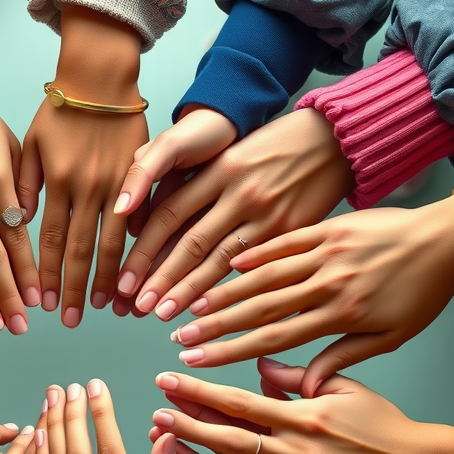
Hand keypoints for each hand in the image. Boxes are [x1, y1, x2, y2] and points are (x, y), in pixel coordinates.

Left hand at [20, 6, 147, 325]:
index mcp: (57, 181)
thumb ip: (25, 186)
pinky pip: (138, 222)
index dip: (46, 275)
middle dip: (75, 289)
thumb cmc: (61, 110)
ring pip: (111, 242)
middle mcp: (87, 187)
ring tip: (105, 308)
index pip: (49, 240)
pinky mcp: (140, 179)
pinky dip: (135, 251)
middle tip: (72, 321)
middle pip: (80, 249)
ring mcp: (118, 185)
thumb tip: (19, 225)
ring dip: (107, 279)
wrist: (102, 76)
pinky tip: (134, 275)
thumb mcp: (31, 144)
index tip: (43, 304)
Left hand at [116, 109, 351, 320]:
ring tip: (163, 315)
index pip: (168, 215)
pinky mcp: (292, 230)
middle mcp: (240, 192)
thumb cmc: (268, 147)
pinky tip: (210, 309)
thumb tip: (136, 215)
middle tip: (135, 308)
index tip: (123, 281)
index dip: (143, 250)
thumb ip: (186, 180)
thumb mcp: (226, 152)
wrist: (331, 138)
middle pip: (190, 243)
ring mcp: (268, 213)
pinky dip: (229, 288)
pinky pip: (253, 266)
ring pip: (220, 260)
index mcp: (218, 169)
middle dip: (159, 278)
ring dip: (189, 291)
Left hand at [153, 361, 450, 453]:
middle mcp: (297, 443)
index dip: (203, 388)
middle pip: (230, 428)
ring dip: (197, 449)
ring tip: (163, 437)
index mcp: (304, 411)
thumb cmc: (384, 423)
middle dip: (189, 415)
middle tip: (156, 403)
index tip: (172, 376)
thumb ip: (300, 377)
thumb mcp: (346, 387)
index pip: (241, 398)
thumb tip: (260, 365)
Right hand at [170, 194, 453, 393]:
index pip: (275, 338)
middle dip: (214, 325)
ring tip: (191, 304)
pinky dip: (256, 252)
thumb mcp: (390, 336)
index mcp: (342, 313)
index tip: (198, 360)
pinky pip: (284, 241)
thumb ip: (342, 358)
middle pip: (259, 308)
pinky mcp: (329, 226)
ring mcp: (326, 251)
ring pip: (265, 274)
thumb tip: (303, 386)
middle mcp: (328, 282)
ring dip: (224, 290)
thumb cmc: (422, 293)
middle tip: (179, 337)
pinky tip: (227, 263)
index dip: (231, 351)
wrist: (448, 239)